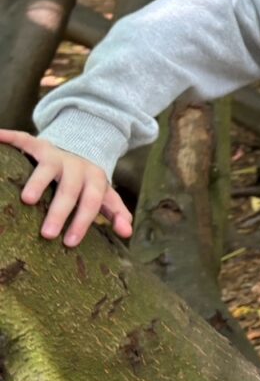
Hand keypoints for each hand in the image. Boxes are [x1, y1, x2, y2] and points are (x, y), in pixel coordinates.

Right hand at [0, 129, 132, 245]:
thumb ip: (116, 212)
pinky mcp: (39, 145)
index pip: (92, 202)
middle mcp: (76, 167)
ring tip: (27, 200)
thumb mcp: (105, 194)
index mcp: (95, 179)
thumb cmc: (88, 181)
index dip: (83, 221)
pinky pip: (25, 140)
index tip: (70, 242)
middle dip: (60, 212)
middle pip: (69, 190)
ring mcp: (57, 155)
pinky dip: (10, 138)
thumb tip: (128, 233)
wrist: (80, 145)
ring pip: (47, 167)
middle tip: (48, 234)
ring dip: (38, 182)